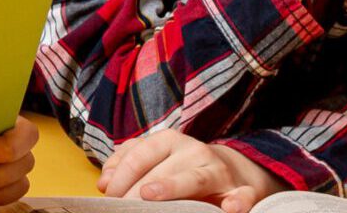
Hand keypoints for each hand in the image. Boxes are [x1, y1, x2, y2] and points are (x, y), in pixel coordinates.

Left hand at [96, 130, 283, 211]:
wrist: (231, 171)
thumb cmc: (180, 167)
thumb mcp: (153, 158)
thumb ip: (126, 164)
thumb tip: (104, 182)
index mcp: (169, 140)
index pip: (140, 155)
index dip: (122, 175)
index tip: (109, 196)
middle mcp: (194, 152)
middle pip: (162, 170)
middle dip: (138, 190)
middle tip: (122, 207)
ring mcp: (218, 171)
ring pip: (195, 178)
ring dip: (173, 186)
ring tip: (150, 194)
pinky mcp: (242, 191)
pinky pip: (242, 196)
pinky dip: (238, 202)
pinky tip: (230, 209)